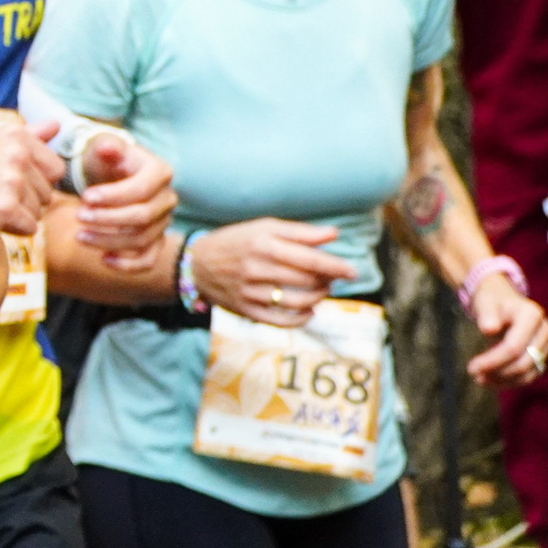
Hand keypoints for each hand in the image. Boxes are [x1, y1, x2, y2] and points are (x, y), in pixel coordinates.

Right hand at [0, 118, 63, 236]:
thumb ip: (32, 134)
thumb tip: (58, 124)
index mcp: (17, 135)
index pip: (57, 169)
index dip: (38, 179)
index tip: (12, 176)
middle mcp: (16, 154)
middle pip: (48, 194)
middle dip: (28, 198)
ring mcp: (11, 180)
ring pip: (39, 212)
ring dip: (20, 213)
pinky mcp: (6, 207)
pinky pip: (30, 227)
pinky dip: (14, 228)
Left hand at [73, 137, 176, 270]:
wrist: (113, 174)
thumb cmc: (107, 158)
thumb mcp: (105, 146)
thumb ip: (107, 146)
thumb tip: (106, 148)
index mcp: (160, 172)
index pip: (141, 189)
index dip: (113, 196)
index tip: (86, 197)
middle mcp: (167, 198)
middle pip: (142, 217)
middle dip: (107, 219)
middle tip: (78, 216)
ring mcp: (163, 221)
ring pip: (141, 239)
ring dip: (109, 241)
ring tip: (79, 235)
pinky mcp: (155, 240)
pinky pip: (148, 260)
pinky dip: (128, 265)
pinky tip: (103, 259)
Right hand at [190, 219, 353, 325]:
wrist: (195, 264)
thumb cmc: (236, 241)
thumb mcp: (262, 227)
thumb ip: (299, 232)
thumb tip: (333, 234)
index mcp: (262, 243)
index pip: (309, 258)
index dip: (335, 266)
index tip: (352, 271)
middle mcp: (256, 267)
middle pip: (306, 280)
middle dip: (327, 281)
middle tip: (332, 279)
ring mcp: (250, 291)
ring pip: (298, 301)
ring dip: (318, 298)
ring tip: (321, 291)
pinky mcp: (246, 310)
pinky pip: (282, 320)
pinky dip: (301, 318)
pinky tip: (308, 310)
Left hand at [466, 273, 547, 387]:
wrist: (500, 300)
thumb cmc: (491, 301)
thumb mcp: (485, 302)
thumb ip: (487, 315)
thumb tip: (488, 329)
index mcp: (532, 315)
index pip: (514, 346)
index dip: (493, 360)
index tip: (472, 367)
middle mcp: (543, 331)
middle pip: (523, 362)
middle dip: (497, 372)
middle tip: (473, 373)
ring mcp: (545, 345)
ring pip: (527, 372)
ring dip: (503, 380)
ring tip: (480, 378)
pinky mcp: (540, 356)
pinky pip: (528, 375)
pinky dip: (510, 380)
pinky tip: (491, 380)